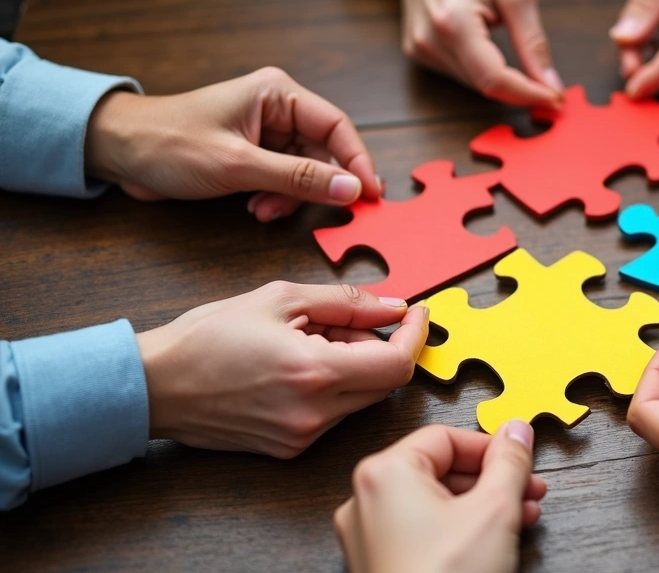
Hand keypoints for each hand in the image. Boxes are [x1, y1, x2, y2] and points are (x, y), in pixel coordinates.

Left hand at [84, 67, 382, 222]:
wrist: (118, 150)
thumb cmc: (169, 144)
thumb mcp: (238, 165)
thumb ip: (298, 178)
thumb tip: (351, 189)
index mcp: (277, 94)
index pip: (337, 126)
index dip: (357, 162)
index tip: (370, 195)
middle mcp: (278, 108)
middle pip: (326, 151)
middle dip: (317, 186)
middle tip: (314, 214)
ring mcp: (267, 131)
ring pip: (306, 170)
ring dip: (291, 197)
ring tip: (263, 211)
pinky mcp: (255, 152)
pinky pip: (285, 178)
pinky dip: (277, 197)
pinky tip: (254, 207)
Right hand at [135, 282, 428, 457]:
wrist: (154, 385)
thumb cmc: (208, 337)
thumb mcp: (280, 298)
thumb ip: (346, 302)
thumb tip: (393, 306)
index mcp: (315, 372)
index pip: (398, 363)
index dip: (416, 335)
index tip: (416, 314)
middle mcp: (315, 413)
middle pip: (385, 383)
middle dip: (379, 347)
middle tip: (344, 323)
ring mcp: (303, 436)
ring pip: (360, 399)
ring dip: (354, 367)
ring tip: (309, 343)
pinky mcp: (290, 449)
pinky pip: (334, 416)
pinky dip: (332, 389)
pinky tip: (295, 369)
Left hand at [334, 423, 546, 572]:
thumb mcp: (494, 510)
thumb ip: (509, 462)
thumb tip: (516, 431)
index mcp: (385, 473)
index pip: (445, 437)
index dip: (491, 447)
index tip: (521, 457)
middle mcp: (366, 501)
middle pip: (440, 470)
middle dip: (492, 479)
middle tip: (529, 490)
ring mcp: (369, 537)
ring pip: (435, 503)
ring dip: (482, 505)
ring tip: (522, 517)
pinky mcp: (379, 565)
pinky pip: (423, 531)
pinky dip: (459, 529)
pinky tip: (494, 542)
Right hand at [378, 0, 562, 107]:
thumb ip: (533, 40)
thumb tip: (550, 81)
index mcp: (453, 22)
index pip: (494, 78)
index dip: (527, 94)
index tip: (554, 98)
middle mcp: (430, 41)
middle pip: (484, 85)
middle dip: (519, 91)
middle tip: (549, 87)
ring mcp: (420, 50)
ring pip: (473, 85)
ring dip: (502, 82)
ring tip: (518, 61)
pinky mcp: (418, 54)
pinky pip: (460, 75)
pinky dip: (483, 72)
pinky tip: (489, 52)